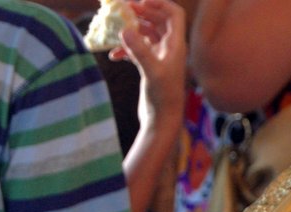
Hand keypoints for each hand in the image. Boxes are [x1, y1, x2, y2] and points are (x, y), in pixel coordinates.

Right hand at [112, 0, 186, 125]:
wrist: (162, 121)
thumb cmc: (162, 98)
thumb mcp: (151, 72)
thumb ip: (139, 50)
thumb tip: (125, 29)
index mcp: (176, 46)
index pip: (174, 15)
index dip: (159, 3)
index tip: (140, 1)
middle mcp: (170, 49)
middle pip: (159, 20)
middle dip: (142, 12)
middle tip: (124, 8)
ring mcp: (160, 58)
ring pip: (146, 34)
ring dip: (132, 29)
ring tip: (117, 27)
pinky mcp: (150, 68)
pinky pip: (138, 50)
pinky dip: (126, 48)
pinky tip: (114, 55)